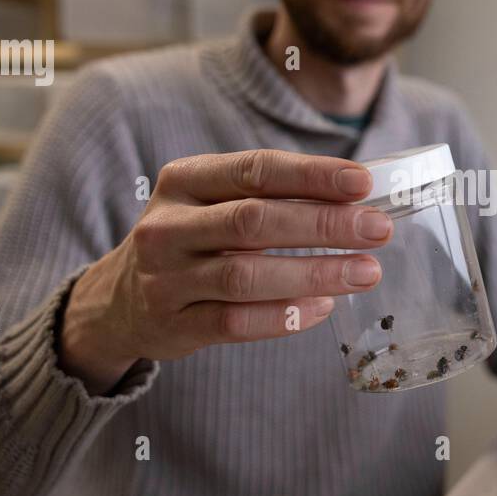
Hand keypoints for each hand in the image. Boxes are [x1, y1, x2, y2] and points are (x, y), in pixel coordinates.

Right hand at [59, 149, 392, 393]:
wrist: (118, 299)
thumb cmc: (190, 240)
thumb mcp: (212, 203)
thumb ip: (270, 197)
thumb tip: (356, 198)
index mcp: (184, 180)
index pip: (255, 171)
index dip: (311, 176)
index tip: (363, 183)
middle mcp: (168, 226)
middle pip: (253, 221)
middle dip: (323, 224)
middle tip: (378, 230)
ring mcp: (166, 278)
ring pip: (246, 275)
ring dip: (314, 273)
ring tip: (366, 272)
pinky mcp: (173, 325)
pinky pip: (235, 323)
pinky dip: (284, 316)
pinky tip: (324, 307)